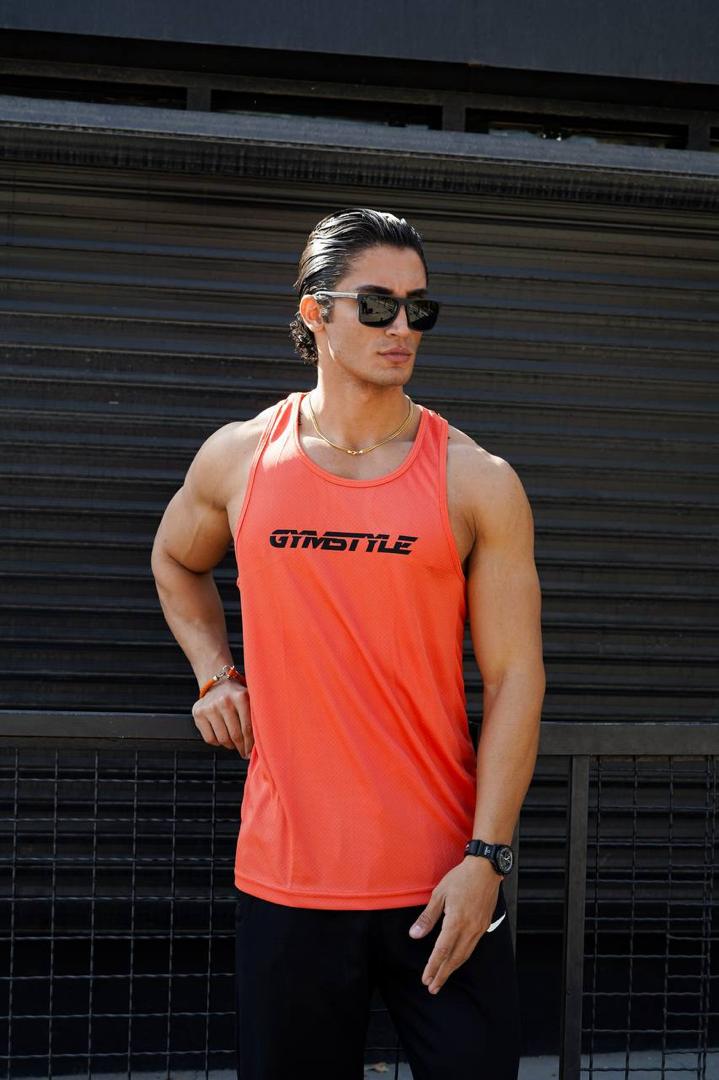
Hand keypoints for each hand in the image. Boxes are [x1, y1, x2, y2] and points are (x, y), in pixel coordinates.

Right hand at [192, 679, 253, 757]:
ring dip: (230, 746)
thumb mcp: (250, 699)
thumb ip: (255, 716)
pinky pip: (210, 738)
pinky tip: (222, 738)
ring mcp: (210, 707)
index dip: (250, 744)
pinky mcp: (198, 713)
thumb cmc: (236, 695)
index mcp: (241, 697)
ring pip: (222, 739)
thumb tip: (262, 740)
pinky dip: (217, 743)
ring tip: (234, 744)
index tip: (251, 752)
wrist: (217, 684)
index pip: (247, 728)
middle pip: (235, 735)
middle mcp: (224, 701)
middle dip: (242, 747)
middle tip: (244, 752)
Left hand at [408, 858, 501, 993]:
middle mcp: (470, 928)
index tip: (426, 979)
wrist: (485, 868)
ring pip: (465, 954)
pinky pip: (472, 946)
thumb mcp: (439, 894)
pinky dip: (462, 957)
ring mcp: (479, 928)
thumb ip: (427, 917)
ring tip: (442, 978)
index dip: (433, 966)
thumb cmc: (461, 877)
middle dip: (442, 974)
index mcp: (456, 921)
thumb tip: (415, 935)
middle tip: (432, 987)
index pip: (442, 950)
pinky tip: (456, 960)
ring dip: (452, 968)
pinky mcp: (484, 925)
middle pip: (455, 958)